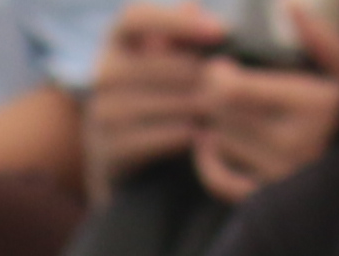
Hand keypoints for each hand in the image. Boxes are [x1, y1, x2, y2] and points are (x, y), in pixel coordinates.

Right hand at [85, 3, 225, 185]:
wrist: (121, 158)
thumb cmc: (155, 93)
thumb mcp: (162, 57)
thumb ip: (179, 30)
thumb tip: (193, 4)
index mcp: (115, 40)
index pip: (138, 18)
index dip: (178, 22)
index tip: (220, 32)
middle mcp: (102, 73)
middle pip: (166, 65)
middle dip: (205, 75)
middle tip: (235, 83)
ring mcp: (103, 113)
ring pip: (170, 103)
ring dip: (203, 106)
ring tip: (226, 108)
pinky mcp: (111, 150)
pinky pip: (164, 137)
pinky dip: (190, 135)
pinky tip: (206, 135)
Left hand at [194, 0, 338, 198]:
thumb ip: (325, 43)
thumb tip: (291, 8)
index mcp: (312, 105)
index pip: (234, 89)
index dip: (217, 73)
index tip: (223, 64)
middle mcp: (291, 143)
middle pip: (220, 112)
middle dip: (210, 92)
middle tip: (214, 81)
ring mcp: (280, 175)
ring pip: (219, 141)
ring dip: (212, 121)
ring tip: (219, 107)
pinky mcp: (273, 202)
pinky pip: (222, 182)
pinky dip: (208, 162)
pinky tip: (209, 143)